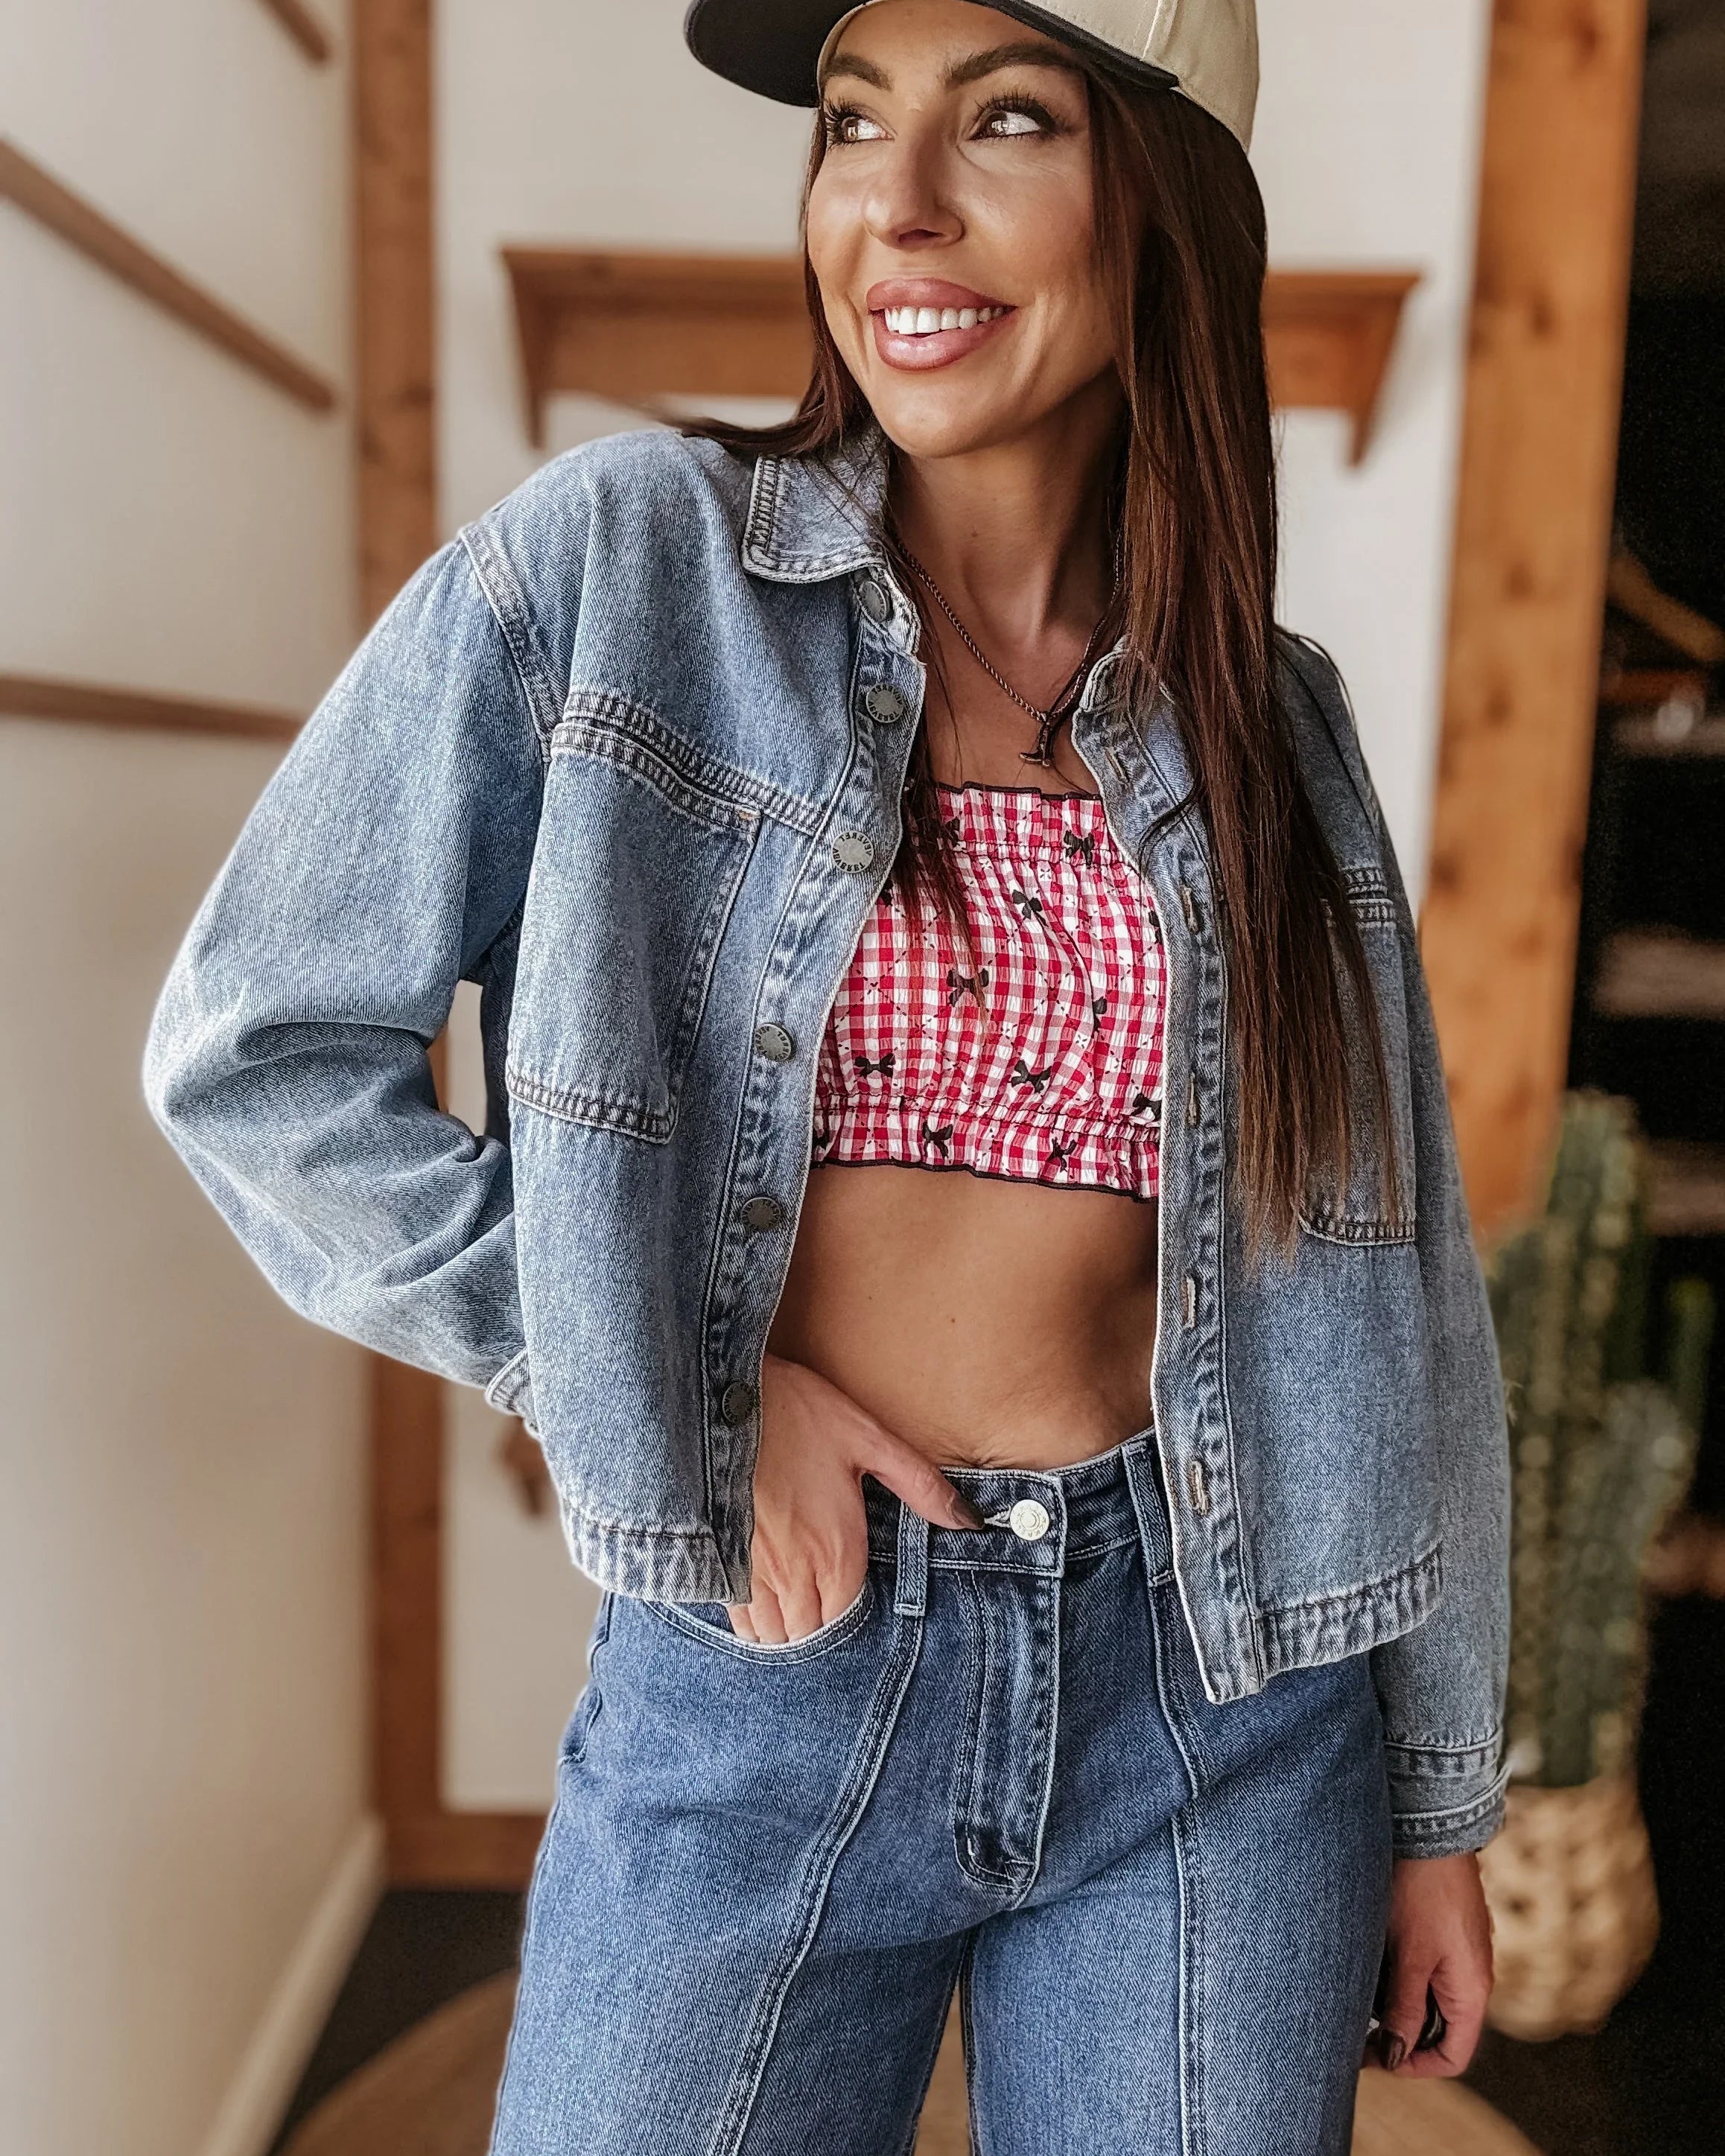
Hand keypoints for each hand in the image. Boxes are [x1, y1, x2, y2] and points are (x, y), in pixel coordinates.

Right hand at [731, 1353, 984, 1643]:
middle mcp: (796, 1576)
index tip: (856, 1612)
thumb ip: (920, 1484)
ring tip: (797, 1614)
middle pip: (811, 1636)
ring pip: (774, 1635)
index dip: (854, 1624)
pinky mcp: (720, 1564)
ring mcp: (753, 1575)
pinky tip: (761, 1604)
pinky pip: (740, 1620)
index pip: (850, 1622)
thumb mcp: (868, 1437)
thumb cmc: (796, 1412)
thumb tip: (970, 1520)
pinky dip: (752, 1623)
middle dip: (821, 1633)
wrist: (718, 1398)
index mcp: (837, 1552)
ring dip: (787, 1632)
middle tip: (828, 1614)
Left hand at [1368, 1851, 1494, 2077]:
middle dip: (1401, 2037)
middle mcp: (1473, 1977)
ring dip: (1399, 2007)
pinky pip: (1428, 1973)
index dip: (1414, 2066)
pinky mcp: (1447, 1933)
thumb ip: (1405, 2008)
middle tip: (1357, 2031)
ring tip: (1359, 1999)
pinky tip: (1372, 1968)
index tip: (1374, 2057)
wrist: (1432, 1828)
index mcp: (1472, 1991)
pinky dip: (1402, 1980)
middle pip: (1441, 2031)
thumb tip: (1396, 2056)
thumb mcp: (1409, 1956)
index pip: (1453, 2056)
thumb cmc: (1421, 1890)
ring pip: (1431, 2001)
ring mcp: (1461, 1954)